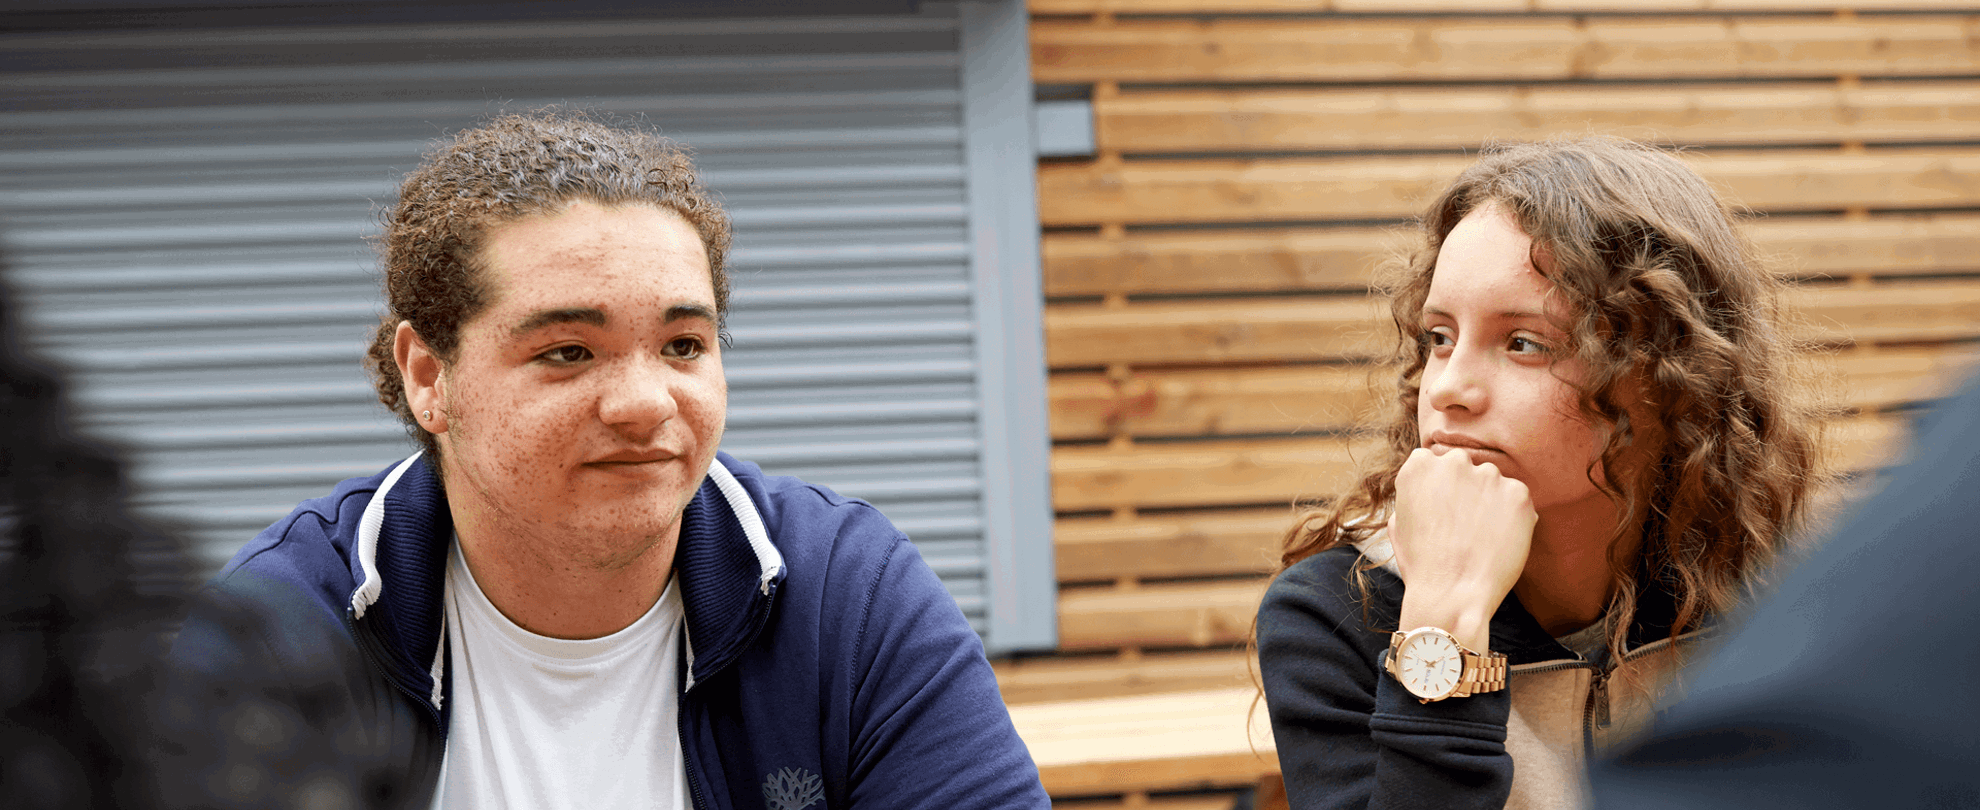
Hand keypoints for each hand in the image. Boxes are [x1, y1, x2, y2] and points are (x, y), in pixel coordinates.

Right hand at [1390, 446, 1536, 652]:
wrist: (1453, 593)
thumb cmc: (1422, 565)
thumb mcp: (1399, 524)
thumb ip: (1414, 496)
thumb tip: (1428, 491)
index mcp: (1419, 466)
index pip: (1435, 462)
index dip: (1440, 488)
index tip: (1443, 509)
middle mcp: (1454, 461)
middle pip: (1466, 467)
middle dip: (1466, 489)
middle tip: (1464, 524)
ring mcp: (1488, 475)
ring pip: (1493, 483)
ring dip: (1490, 502)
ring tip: (1482, 537)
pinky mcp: (1518, 493)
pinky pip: (1518, 499)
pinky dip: (1514, 517)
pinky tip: (1499, 541)